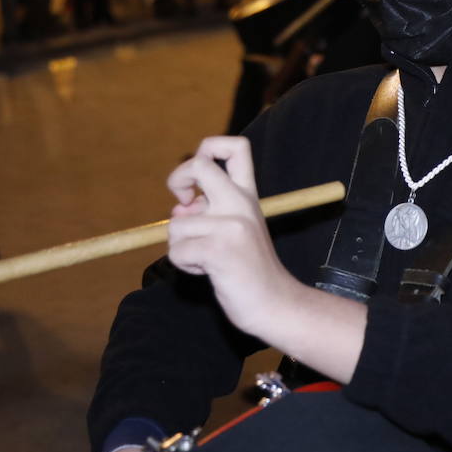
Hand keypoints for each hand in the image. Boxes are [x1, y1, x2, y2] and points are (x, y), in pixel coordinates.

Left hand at [166, 136, 293, 337]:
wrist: (274, 304)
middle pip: (199, 165)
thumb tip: (178, 207)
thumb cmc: (251, 270)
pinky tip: (206, 271)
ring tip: (206, 260)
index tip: (199, 180)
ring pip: (176, 224)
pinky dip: (184, 265)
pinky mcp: (219, 250)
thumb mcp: (236, 229)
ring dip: (180, 246)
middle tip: (182, 203)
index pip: (235, 147)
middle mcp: (241, 204)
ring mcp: (231, 226)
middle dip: (177, 179)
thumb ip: (210, 212)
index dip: (208, 148)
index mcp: (248, 196)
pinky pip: (177, 252)